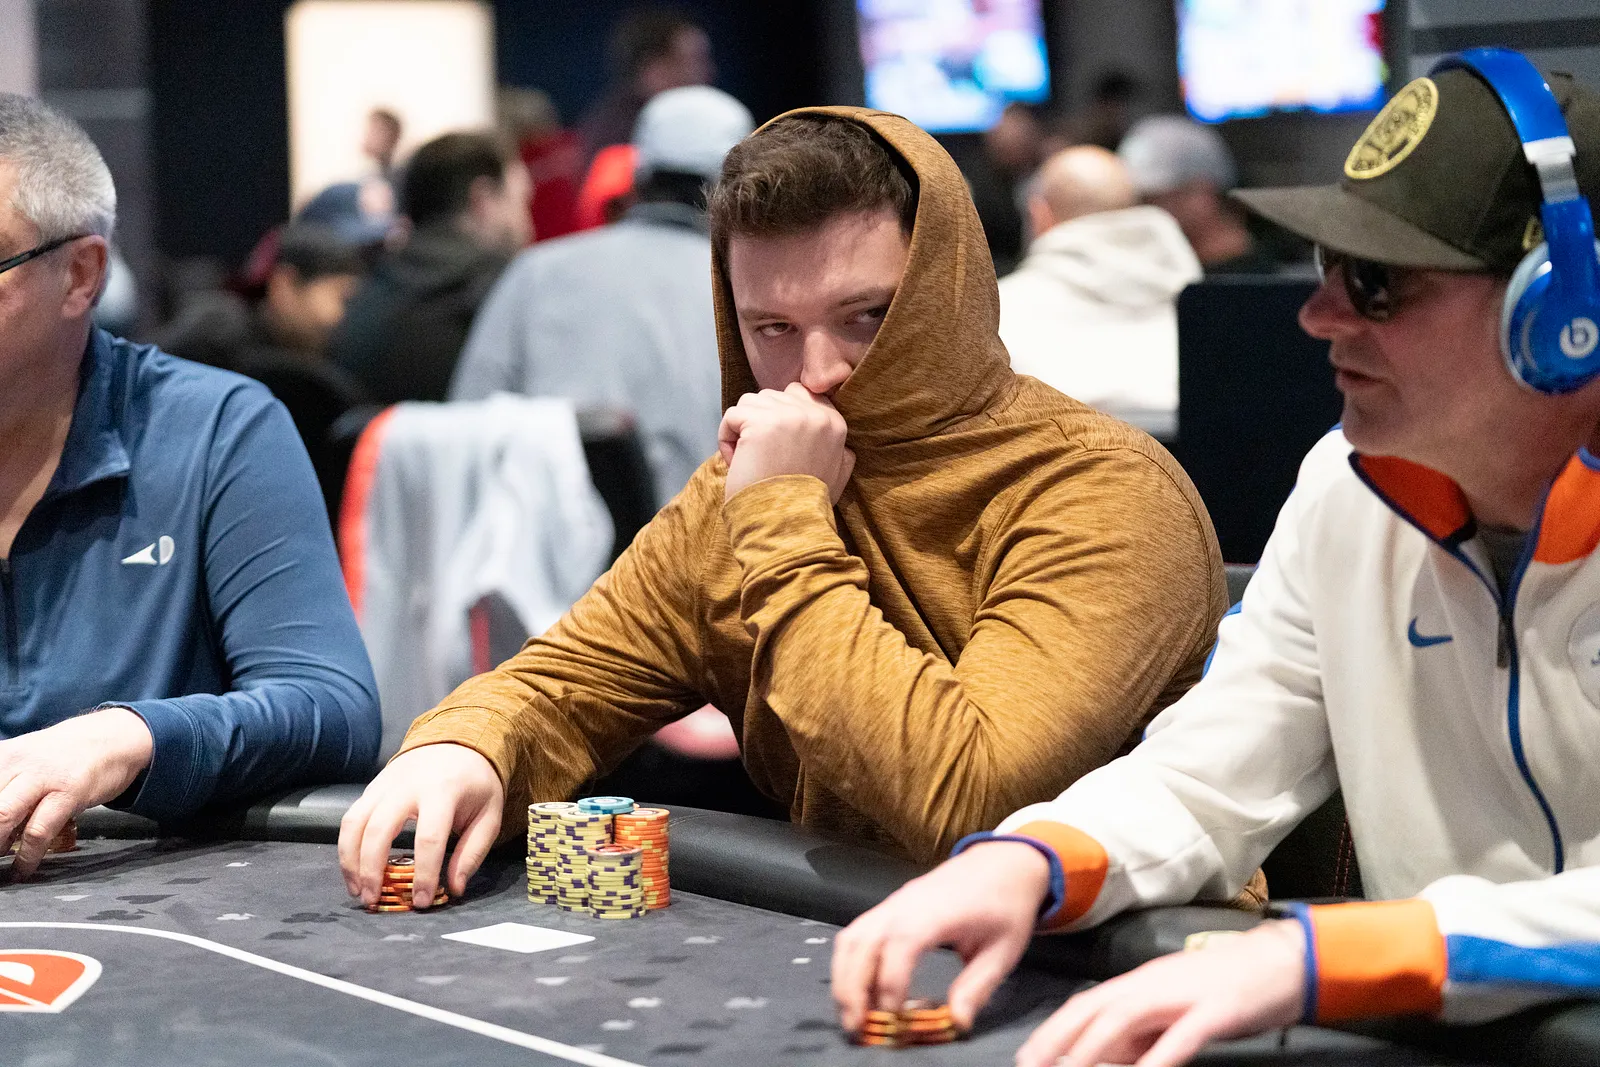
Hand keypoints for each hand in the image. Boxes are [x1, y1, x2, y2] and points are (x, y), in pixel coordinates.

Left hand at [0, 708, 152, 879]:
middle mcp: (16, 763)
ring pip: (2, 816)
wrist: (114, 738)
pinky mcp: (69, 793)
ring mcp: (43, 777)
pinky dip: (26, 857)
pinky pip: (38, 831)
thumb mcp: (26, 760)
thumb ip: (5, 787)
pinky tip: (22, 869)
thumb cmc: (65, 755)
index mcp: (2, 755)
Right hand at [337, 743, 503, 908]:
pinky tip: (355, 871)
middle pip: (379, 829)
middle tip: (374, 901)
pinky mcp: (371, 787)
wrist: (458, 742)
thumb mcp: (488, 815)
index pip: (429, 838)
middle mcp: (408, 785)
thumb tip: (453, 889)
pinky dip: (346, 847)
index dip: (423, 873)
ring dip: (351, 861)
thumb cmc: (475, 784)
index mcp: (443, 790)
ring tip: (359, 892)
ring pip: (354, 823)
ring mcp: (385, 784)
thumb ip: (472, 853)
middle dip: (372, 870)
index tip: (420, 901)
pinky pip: (350, 818)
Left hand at [718, 383, 855, 503]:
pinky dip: (726, 439)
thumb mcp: (837, 473)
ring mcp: (788, 416)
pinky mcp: (761, 424)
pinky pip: (731, 416)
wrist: (785, 526)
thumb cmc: (804, 504)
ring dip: (742, 430)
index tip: (777, 448)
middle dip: (759, 423)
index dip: (779, 417)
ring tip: (750, 461)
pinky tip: (737, 463)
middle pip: (771, 396)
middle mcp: (815, 414)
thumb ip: (839, 449)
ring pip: (749, 403)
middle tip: (762, 458)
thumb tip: (837, 436)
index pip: (798, 393)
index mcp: (835, 422)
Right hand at [832, 841, 1050, 1034]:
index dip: (890, 987)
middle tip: (857, 1030)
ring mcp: (893, 903)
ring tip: (852, 1015)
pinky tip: (858, 989)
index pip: (899, 949)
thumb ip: (978, 987)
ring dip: (844, 978)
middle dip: (852, 990)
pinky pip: (856, 932)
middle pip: (861, 945)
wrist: (1003, 863)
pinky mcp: (890, 906)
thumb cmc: (1006, 905)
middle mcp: (904, 905)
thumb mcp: (1004, 950)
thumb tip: (957, 1022)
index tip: (895, 1022)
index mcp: (935, 913)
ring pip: (851, 938)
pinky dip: (849, 963)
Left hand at [1014, 919, 1304, 1066]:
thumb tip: (1108, 1058)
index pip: (1085, 1004)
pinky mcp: (1217, 1010)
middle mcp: (1154, 984)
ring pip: (1126, 1018)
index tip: (1027, 1056)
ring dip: (1094, 1049)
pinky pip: (1181, 1036)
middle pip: (1094, 1008)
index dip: (1053, 1030)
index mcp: (1142, 982)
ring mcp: (1184, 994)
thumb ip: (1144, 1033)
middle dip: (1058, 1040)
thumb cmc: (1228, 989)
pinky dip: (1158, 1058)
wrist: (1285, 962)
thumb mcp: (1176, 1009)